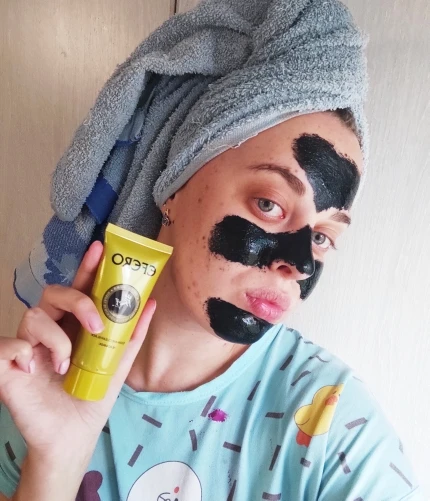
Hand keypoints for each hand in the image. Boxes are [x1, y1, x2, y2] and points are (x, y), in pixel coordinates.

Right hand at [0, 241, 155, 459]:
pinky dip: (22, 354)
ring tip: (65, 364)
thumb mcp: (117, 364)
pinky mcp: (6, 366)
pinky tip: (34, 371)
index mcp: (73, 326)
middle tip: (96, 325)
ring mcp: (27, 345)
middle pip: (53, 293)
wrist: (71, 436)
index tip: (100, 247)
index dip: (87, 268)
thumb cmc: (91, 398)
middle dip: (77, 301)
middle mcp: (49, 330)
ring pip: (33, 316)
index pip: (79, 289)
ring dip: (56, 339)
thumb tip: (151, 303)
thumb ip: (132, 335)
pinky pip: (7, 345)